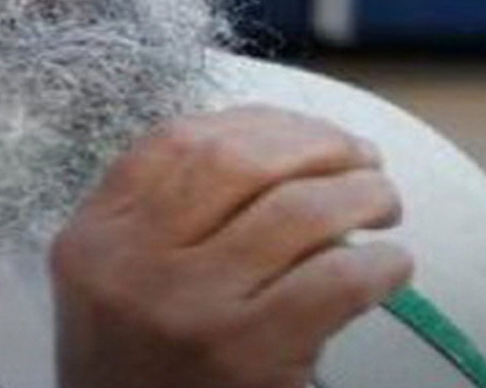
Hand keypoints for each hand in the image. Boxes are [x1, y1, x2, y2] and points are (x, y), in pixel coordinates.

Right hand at [50, 105, 412, 387]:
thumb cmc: (141, 367)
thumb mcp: (117, 279)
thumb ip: (166, 214)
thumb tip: (285, 154)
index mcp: (95, 236)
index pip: (178, 141)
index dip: (258, 121)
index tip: (305, 132)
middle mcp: (133, 264)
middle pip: (239, 160)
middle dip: (317, 145)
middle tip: (362, 159)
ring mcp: (190, 307)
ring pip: (298, 211)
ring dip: (361, 194)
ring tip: (383, 203)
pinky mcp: (247, 353)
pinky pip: (334, 281)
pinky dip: (379, 265)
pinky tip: (390, 266)